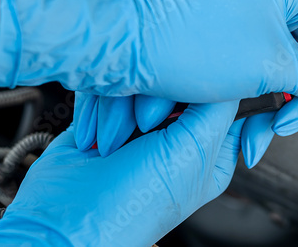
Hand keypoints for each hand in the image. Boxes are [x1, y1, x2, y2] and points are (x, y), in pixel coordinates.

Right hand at [0, 102, 243, 246]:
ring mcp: (140, 125)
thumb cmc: (132, 205)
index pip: (228, 97)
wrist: (61, 224)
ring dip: (123, 106)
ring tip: (115, 141)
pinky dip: (97, 106)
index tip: (200, 83)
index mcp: (210, 149)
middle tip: (148, 123)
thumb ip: (220, 108)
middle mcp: (178, 135)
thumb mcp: (194, 152)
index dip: (215, 85)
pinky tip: (95, 139)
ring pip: (142, 79)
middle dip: (161, 95)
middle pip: (182, 81)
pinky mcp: (105, 116)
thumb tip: (235, 73)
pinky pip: (107, 87)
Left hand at [75, 16, 297, 159]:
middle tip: (291, 114)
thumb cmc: (183, 38)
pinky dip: (267, 94)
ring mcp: (257, 16)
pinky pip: (274, 68)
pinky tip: (247, 112)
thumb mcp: (267, 65)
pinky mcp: (238, 37)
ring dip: (288, 98)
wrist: (121, 47)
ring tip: (259, 120)